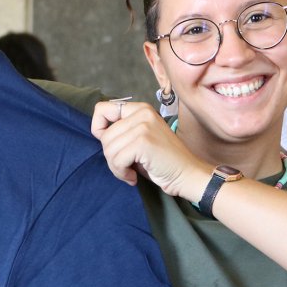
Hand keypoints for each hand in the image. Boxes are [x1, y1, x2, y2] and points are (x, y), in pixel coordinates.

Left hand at [89, 100, 210, 199]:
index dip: (98, 129)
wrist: (188, 174)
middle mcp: (142, 112)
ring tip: (130, 172)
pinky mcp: (144, 142)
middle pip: (104, 136)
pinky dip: (122, 173)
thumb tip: (99, 134)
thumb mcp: (141, 138)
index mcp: (140, 109)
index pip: (102, 109)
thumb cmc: (163, 161)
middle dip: (111, 157)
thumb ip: (123, 132)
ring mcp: (143, 126)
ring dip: (116, 167)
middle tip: (126, 167)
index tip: (110, 145)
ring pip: (108, 149)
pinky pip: (117, 160)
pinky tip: (133, 177)